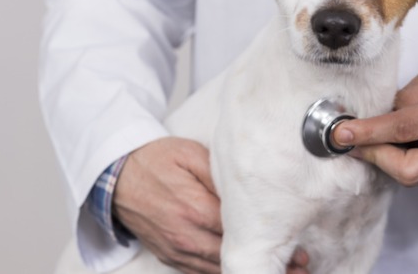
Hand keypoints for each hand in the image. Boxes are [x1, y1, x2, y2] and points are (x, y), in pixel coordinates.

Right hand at [113, 137, 310, 273]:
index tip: (299, 250)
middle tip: (301, 269)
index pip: (242, 235)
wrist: (117, 175)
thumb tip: (253, 192)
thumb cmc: (157, 160)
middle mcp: (186, 236)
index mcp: (195, 209)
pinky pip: (201, 273)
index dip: (272, 245)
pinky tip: (246, 272)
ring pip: (218, 273)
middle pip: (234, 260)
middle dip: (269, 268)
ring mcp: (176, 250)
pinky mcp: (170, 256)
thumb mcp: (193, 156)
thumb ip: (222, 177)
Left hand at [333, 62, 417, 187]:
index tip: (341, 133)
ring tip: (378, 140)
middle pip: (407, 170)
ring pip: (413, 178)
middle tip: (356, 141)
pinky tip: (400, 148)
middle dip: (376, 157)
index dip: (368, 133)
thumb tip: (379, 116)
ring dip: (388, 161)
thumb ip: (408, 94)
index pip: (403, 128)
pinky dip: (406, 165)